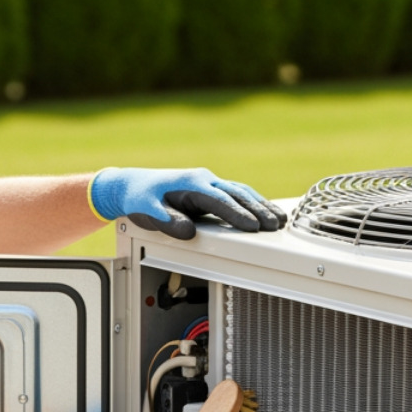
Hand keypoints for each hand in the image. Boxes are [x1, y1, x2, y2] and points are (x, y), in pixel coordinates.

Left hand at [90, 167, 285, 239]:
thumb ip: (166, 221)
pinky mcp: (209, 190)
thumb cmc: (139, 197)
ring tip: (280, 220)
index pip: (220, 200)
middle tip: (276, 225)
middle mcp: (204, 180)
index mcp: (191, 183)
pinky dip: (253, 202)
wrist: (132, 184)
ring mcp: (208, 183)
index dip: (237, 214)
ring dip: (261, 205)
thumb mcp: (147, 210)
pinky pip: (236, 194)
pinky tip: (265, 211)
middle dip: (258, 210)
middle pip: (237, 194)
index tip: (253, 226)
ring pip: (241, 192)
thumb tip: (188, 232)